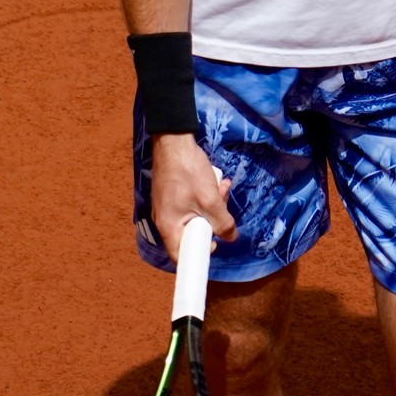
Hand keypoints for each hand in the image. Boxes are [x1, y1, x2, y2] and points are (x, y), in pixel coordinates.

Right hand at [149, 133, 235, 254]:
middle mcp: (164, 220)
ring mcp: (167, 206)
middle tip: (223, 207)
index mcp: (168, 227)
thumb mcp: (210, 200)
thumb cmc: (188, 171)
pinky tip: (216, 182)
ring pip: (194, 216)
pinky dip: (204, 196)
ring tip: (222, 188)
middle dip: (212, 222)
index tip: (215, 242)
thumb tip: (231, 237)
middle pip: (191, 233)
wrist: (173, 140)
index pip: (180, 255)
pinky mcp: (172, 194)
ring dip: (212, 205)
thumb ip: (223, 222)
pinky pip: (190, 204)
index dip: (199, 253)